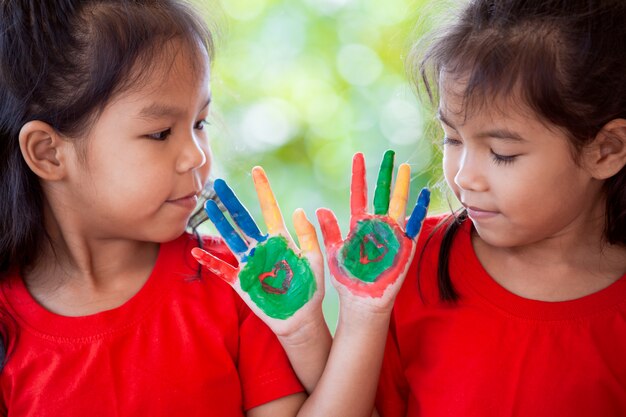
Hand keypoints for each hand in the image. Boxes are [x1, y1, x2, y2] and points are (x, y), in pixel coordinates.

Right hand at [191, 167, 324, 334]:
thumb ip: (308, 236)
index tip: (256, 170)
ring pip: (230, 238)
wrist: (300, 317)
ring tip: (207, 206)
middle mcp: (262, 247)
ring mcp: (249, 263)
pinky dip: (209, 260)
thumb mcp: (314, 260)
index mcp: (281, 239)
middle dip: (230, 201)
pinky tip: (196, 250)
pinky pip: (222, 269)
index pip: (269, 208)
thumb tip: (299, 209)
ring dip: (219, 223)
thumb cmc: (309, 289)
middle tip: (217, 184)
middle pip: (242, 219)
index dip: (262, 189)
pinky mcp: (241, 281)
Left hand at [316, 150, 428, 306]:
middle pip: (382, 193)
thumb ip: (328, 230)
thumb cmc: (348, 279)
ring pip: (398, 203)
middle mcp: (376, 225)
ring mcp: (392, 234)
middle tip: (390, 153)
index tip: (358, 156)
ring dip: (402, 186)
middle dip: (385, 173)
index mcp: (358, 224)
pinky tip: (424, 193)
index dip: (359, 175)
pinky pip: (414, 224)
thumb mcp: (334, 252)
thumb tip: (319, 208)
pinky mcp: (404, 246)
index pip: (359, 193)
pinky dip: (419, 209)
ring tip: (405, 167)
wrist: (363, 301)